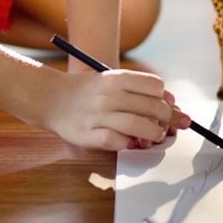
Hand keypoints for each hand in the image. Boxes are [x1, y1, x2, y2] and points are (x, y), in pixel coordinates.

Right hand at [50, 69, 185, 151]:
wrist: (51, 98)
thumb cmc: (87, 91)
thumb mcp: (110, 80)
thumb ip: (137, 89)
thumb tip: (171, 103)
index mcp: (115, 78)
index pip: (154, 86)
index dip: (166, 98)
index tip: (170, 106)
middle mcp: (108, 95)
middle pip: (151, 107)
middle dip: (168, 119)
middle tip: (169, 126)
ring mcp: (97, 115)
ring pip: (138, 126)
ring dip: (153, 134)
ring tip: (155, 136)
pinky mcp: (87, 134)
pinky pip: (116, 141)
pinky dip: (128, 144)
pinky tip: (131, 143)